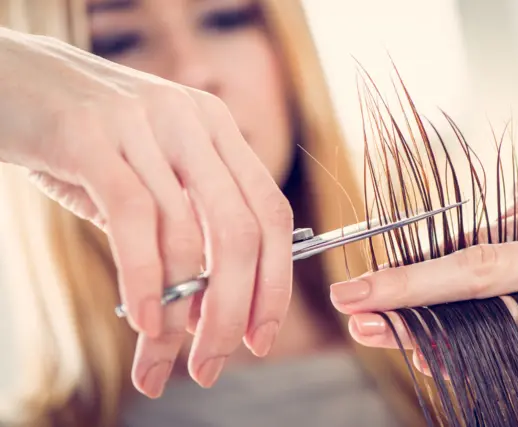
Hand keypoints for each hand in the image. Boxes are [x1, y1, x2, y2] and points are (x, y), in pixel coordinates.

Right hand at [0, 27, 292, 396]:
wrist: (11, 78)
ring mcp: (144, 125)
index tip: (259, 337)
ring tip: (160, 360)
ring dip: (179, 313)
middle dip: (234, 310)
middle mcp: (192, 123)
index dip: (274, 282)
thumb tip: (203, 307)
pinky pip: (133, 219)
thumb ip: (180, 226)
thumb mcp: (149, 174)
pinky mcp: (90, 136)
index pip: (270, 214)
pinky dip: (143, 280)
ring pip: (184, 235)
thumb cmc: (85, 139)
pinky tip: (143, 322)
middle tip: (212, 365)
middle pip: (240, 231)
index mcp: (217, 131)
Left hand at [331, 187, 517, 399]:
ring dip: (428, 329)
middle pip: (478, 269)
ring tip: (376, 331)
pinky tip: (431, 360)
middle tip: (352, 297)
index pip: (477, 237)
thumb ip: (517, 220)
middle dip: (407, 285)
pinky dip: (473, 361)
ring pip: (494, 320)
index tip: (370, 279)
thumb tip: (448, 231)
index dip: (418, 262)